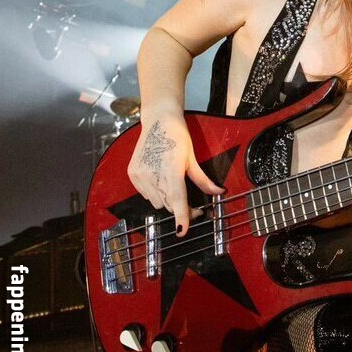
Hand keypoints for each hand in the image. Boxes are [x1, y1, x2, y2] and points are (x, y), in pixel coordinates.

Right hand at [127, 115, 223, 235]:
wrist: (158, 120)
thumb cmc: (178, 136)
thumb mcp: (192, 158)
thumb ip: (203, 180)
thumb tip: (218, 192)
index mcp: (171, 170)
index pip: (177, 200)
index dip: (181, 217)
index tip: (182, 230)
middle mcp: (153, 174)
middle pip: (169, 205)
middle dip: (181, 209)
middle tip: (194, 207)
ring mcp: (141, 175)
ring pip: (157, 202)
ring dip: (167, 201)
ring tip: (175, 187)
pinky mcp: (133, 174)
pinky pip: (146, 194)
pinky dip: (155, 193)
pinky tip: (160, 179)